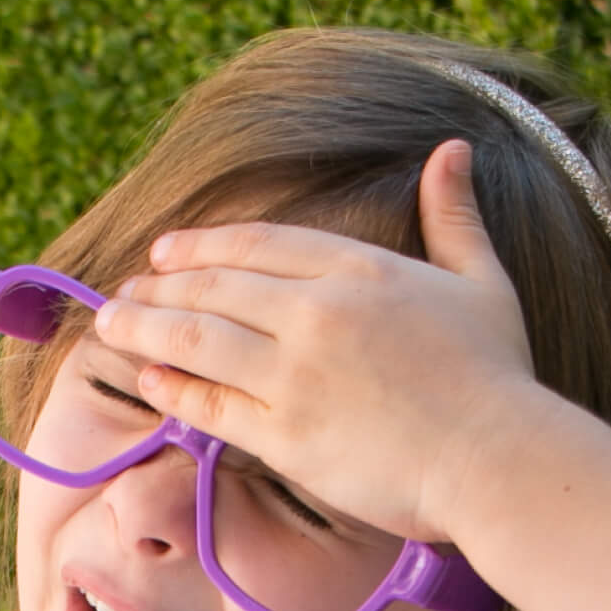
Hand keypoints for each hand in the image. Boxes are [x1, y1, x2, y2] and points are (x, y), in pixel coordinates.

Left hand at [93, 140, 537, 547]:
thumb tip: (451, 151)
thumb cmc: (498, 378)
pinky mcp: (285, 435)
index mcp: (360, 270)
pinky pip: (211, 405)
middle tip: (124, 291)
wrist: (495, 459)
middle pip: (215, 287)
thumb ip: (455, 217)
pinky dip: (173, 388)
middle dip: (160, 286)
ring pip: (197, 340)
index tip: (168, 251)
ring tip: (111, 326)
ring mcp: (295, 375)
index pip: (260, 245)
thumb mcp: (483, 281)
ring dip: (144, 329)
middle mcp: (317, 314)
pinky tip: (147, 379)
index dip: (205, 246)